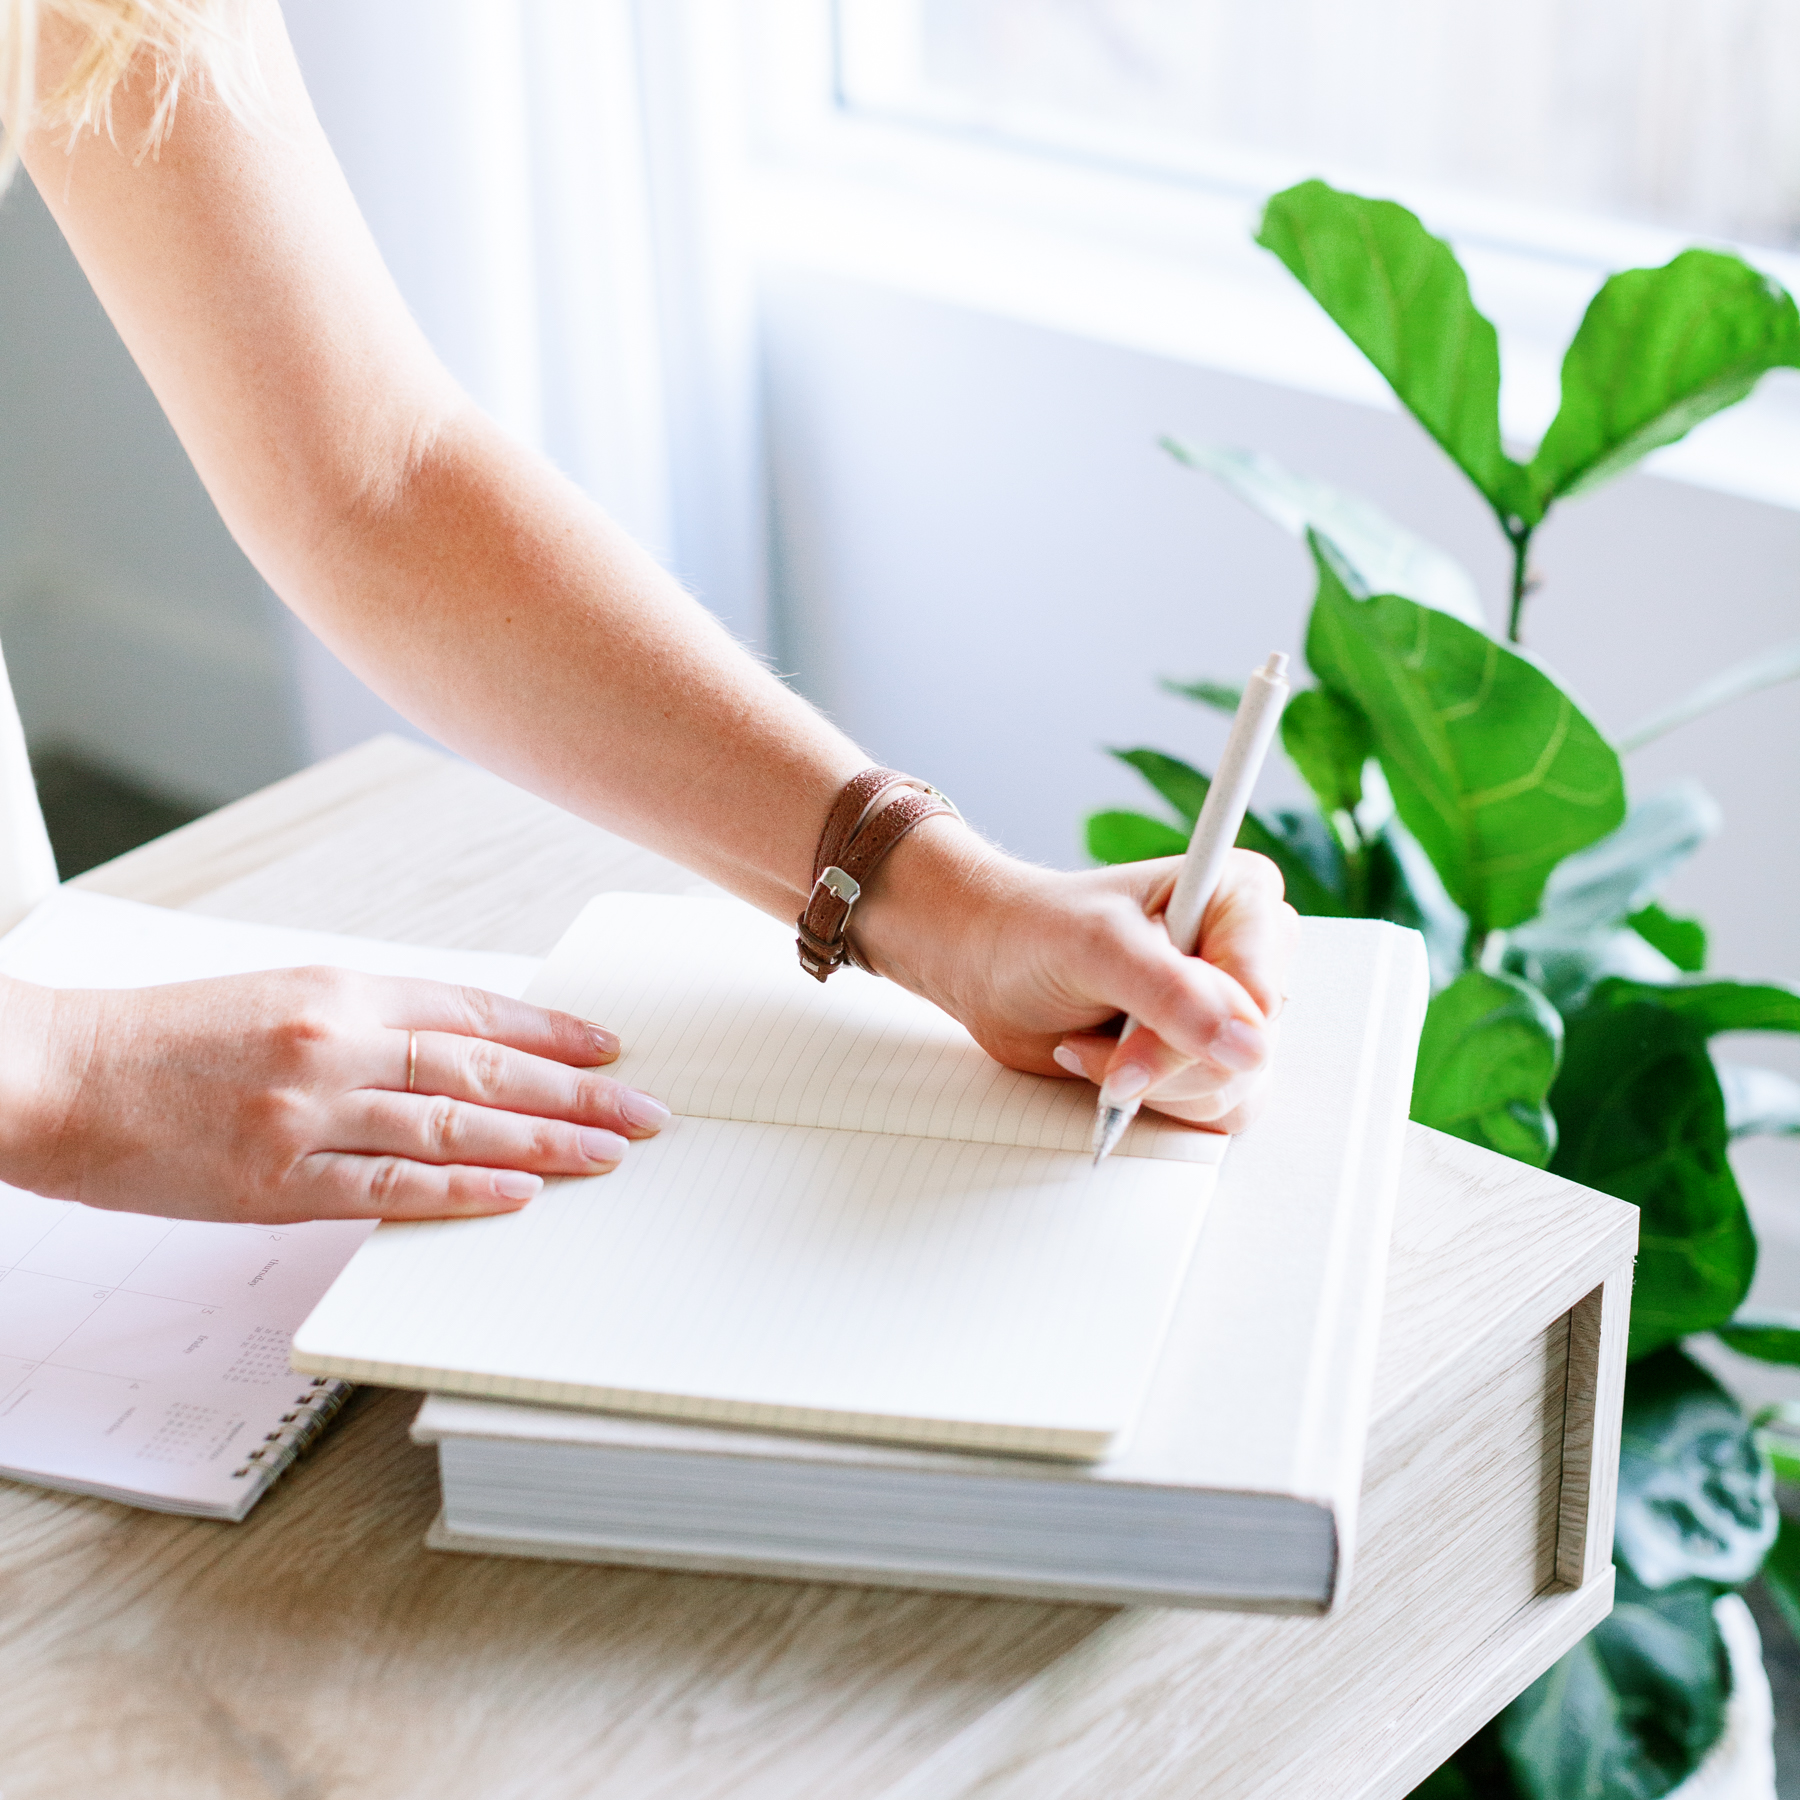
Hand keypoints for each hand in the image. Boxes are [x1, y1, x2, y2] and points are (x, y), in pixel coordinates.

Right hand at [0, 968, 670, 1223]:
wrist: (55, 1073)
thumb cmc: (162, 1038)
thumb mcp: (278, 995)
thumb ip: (368, 1019)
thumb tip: (458, 1046)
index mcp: (340, 987)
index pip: (475, 1010)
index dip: (553, 1030)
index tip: (609, 1047)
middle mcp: (336, 1040)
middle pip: (486, 1067)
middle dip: (579, 1091)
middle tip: (646, 1111)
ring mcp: (310, 1112)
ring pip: (457, 1123)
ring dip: (547, 1140)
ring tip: (612, 1153)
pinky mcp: (277, 1182)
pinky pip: (392, 1186)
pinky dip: (464, 1187)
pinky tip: (522, 1192)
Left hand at [858, 827, 1298, 1133]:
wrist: (989, 966)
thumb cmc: (1035, 933)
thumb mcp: (1095, 947)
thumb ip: (1170, 991)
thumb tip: (1249, 1045)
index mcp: (1238, 896)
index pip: (1262, 989)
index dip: (1203, 1026)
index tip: (1134, 1035)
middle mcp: (1247, 955)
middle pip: (1251, 1048)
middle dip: (1162, 1060)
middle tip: (1091, 1042)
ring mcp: (1230, 1014)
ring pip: (1236, 1089)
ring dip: (1152, 1085)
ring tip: (1089, 1045)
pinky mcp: (1207, 1060)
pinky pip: (1217, 1112)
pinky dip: (1156, 1103)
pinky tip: (1108, 1070)